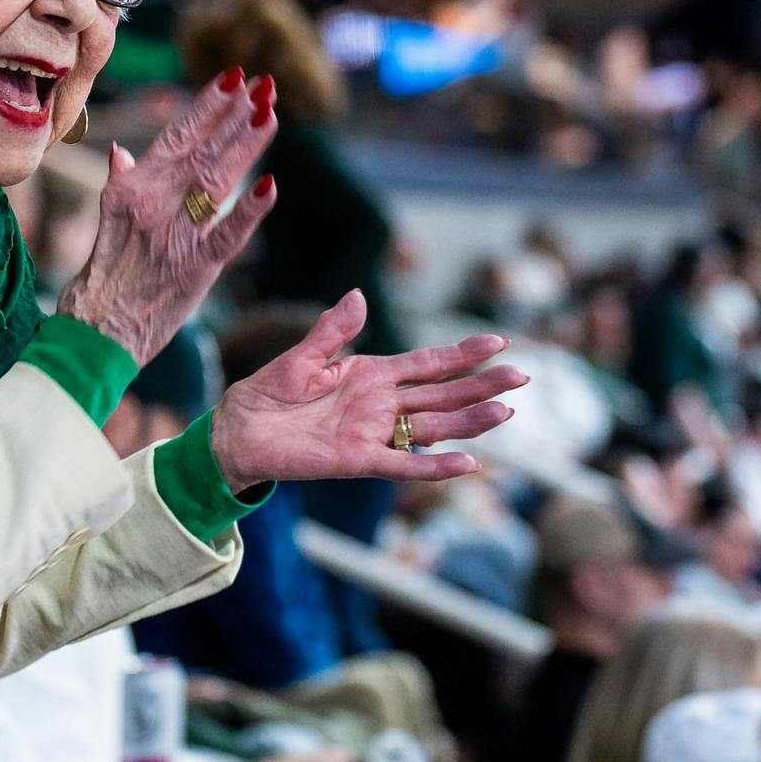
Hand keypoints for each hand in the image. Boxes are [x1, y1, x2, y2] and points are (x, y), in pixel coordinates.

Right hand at [57, 69, 277, 363]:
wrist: (94, 333)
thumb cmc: (102, 280)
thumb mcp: (106, 223)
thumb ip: (119, 184)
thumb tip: (121, 150)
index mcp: (132, 189)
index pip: (176, 136)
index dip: (207, 106)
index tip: (233, 78)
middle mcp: (153, 203)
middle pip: (202, 150)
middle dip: (235, 115)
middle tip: (265, 83)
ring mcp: (175, 234)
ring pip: (217, 180)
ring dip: (246, 145)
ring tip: (271, 113)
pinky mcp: (195, 267)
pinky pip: (227, 234)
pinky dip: (249, 210)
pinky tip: (272, 185)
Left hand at [210, 291, 527, 491]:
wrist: (238, 430)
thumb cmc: (268, 392)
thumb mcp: (303, 354)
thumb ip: (334, 329)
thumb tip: (360, 295)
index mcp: (372, 374)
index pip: (429, 362)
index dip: (463, 353)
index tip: (499, 342)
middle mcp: (381, 404)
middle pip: (444, 393)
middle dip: (482, 384)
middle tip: (522, 376)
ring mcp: (374, 433)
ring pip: (434, 426)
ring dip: (470, 421)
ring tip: (506, 412)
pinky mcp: (358, 460)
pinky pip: (404, 465)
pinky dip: (435, 465)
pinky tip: (467, 464)